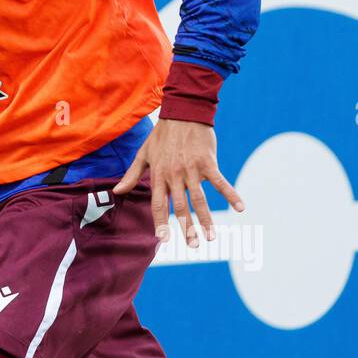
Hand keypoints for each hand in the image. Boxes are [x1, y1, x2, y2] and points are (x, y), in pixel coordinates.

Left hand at [112, 118, 244, 247]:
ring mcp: (192, 169)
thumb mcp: (143, 153)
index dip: (160, 222)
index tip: (163, 240)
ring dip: (207, 219)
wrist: (182, 112)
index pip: (159, 204)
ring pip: (199, 199)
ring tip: (212, 237)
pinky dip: (231, 194)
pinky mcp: (208, 162)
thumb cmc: (162, 134)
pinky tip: (240, 208)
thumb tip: (117, 191)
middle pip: (181, 206)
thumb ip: (132, 175)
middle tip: (193, 245)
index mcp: (159, 175)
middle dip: (187, 228)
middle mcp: (174, 175)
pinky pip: (220, 182)